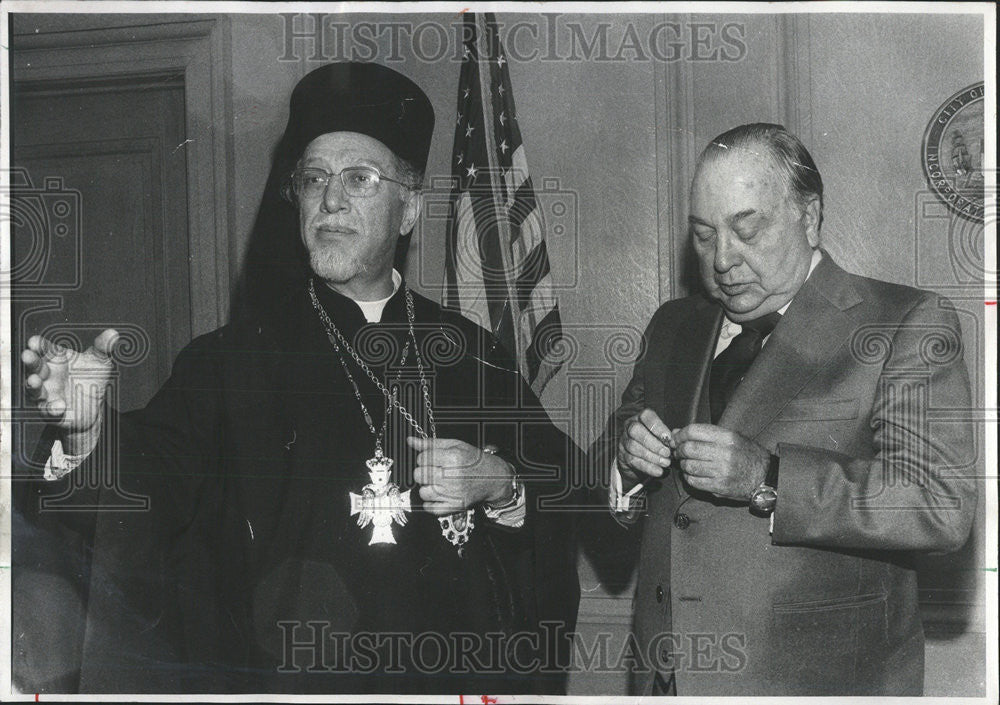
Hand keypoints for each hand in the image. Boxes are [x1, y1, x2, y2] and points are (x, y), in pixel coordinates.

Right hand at [21, 329, 118, 453]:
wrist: (93, 406)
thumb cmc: (90, 378)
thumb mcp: (100, 362)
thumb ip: (103, 348)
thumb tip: (113, 333)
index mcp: (56, 359)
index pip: (45, 349)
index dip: (38, 345)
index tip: (34, 342)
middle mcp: (47, 375)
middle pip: (35, 367)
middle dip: (30, 361)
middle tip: (27, 355)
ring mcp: (47, 393)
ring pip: (35, 389)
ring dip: (32, 385)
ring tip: (33, 380)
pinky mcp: (51, 412)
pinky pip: (48, 410)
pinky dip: (52, 408)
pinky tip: (59, 406)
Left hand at [407, 437, 514, 515]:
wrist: (494, 478)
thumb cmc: (474, 460)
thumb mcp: (456, 446)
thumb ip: (432, 444)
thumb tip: (411, 441)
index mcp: (453, 458)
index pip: (422, 458)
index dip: (424, 458)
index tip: (432, 459)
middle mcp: (453, 476)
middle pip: (419, 475)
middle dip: (423, 472)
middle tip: (433, 470)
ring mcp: (454, 493)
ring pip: (423, 492)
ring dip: (426, 487)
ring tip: (436, 483)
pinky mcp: (455, 506)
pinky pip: (431, 508)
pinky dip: (430, 503)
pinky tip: (437, 495)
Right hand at [616, 408, 672, 490]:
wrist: (638, 459)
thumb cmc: (653, 442)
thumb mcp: (659, 435)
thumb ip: (667, 436)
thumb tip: (675, 440)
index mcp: (640, 418)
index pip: (646, 416)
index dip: (657, 427)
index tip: (668, 438)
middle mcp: (629, 427)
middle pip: (636, 430)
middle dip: (653, 443)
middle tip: (667, 453)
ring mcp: (624, 441)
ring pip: (634, 446)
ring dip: (652, 456)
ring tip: (665, 463)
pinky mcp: (622, 456)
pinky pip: (634, 461)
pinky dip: (648, 467)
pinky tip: (658, 471)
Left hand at [672, 424, 768, 500]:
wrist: (765, 476)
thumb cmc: (747, 454)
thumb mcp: (731, 437)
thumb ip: (704, 434)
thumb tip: (676, 433)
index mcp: (727, 437)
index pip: (694, 431)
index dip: (680, 435)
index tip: (676, 439)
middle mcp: (724, 453)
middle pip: (689, 449)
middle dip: (679, 450)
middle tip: (678, 452)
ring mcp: (722, 471)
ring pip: (689, 466)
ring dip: (683, 464)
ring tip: (686, 463)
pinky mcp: (719, 487)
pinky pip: (694, 481)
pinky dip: (688, 477)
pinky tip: (693, 474)